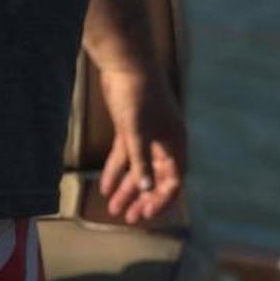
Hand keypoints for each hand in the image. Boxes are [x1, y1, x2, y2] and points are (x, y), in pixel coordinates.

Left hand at [98, 67, 186, 225]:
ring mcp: (147, 133)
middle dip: (142, 198)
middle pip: (156, 177)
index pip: (174, 180)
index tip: (144, 214)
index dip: (161, 199)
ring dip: (127, 188)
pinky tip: (104, 187)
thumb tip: (148, 188)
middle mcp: (164, 141)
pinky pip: (125, 155)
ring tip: (113, 209)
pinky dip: (116, 170)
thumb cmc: (136, 95)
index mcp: (175, 142)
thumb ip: (141, 161)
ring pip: (138, 167)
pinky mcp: (130, 127)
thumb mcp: (137, 132)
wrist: (124, 62)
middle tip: (127, 218)